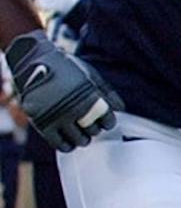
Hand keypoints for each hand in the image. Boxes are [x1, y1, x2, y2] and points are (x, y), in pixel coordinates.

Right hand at [3, 30, 122, 149]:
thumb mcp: (90, 74)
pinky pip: (59, 143)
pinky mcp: (41, 123)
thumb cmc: (66, 67)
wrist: (32, 61)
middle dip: (93, 128)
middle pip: (93, 131)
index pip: (108, 121)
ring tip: (81, 134)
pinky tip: (69, 142)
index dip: (107, 122)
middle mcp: (74, 108)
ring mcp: (57, 117)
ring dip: (82, 138)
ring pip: (78, 139)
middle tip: (89, 125)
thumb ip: (107, 92)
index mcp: (89, 97)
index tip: (104, 121)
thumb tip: (120, 109)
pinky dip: (66, 145)